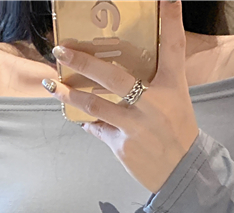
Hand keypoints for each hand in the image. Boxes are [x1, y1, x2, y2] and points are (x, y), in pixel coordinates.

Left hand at [43, 0, 198, 194]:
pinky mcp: (121, 146)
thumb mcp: (177, 96)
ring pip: (94, 105)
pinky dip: (85, 120)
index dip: (170, 20)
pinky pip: (97, 128)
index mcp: (172, 86)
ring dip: (69, 94)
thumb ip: (161, 72)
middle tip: (61, 49)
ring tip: (52, 83)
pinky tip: (73, 114)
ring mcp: (134, 127)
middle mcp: (152, 104)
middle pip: (113, 77)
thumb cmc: (178, 130)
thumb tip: (138, 52)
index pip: (173, 47)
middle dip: (84, 62)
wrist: (182, 172)